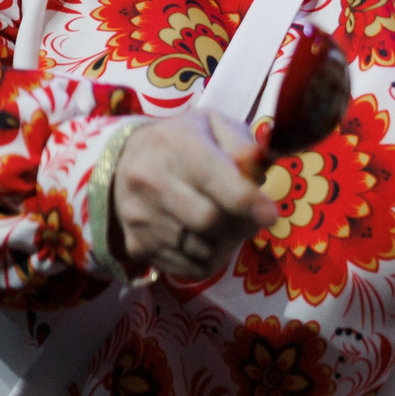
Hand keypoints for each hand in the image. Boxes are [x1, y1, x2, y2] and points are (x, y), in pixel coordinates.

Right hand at [106, 115, 277, 280]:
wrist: (124, 163)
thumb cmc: (180, 143)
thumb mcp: (213, 126)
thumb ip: (243, 146)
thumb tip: (258, 174)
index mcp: (173, 145)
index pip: (214, 181)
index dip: (248, 202)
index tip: (269, 214)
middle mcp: (149, 180)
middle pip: (209, 221)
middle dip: (241, 225)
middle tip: (250, 219)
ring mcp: (139, 217)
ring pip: (202, 250)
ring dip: (227, 244)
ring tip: (228, 227)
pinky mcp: (138, 246)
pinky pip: (189, 269)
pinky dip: (209, 261)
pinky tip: (209, 241)